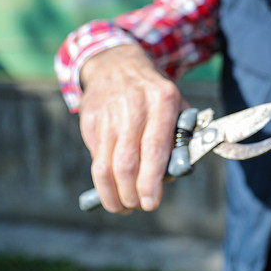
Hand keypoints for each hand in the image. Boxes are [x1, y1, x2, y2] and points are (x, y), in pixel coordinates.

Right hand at [79, 44, 181, 212]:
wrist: (117, 64)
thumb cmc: (154, 94)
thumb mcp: (177, 105)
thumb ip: (180, 138)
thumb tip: (172, 175)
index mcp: (162, 100)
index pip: (154, 149)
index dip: (151, 181)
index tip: (151, 203)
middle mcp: (134, 106)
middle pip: (127, 162)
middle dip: (131, 193)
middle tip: (137, 206)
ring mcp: (108, 114)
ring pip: (105, 165)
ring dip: (113, 193)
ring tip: (122, 206)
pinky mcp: (89, 120)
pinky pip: (95, 157)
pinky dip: (102, 179)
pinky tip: (111, 187)